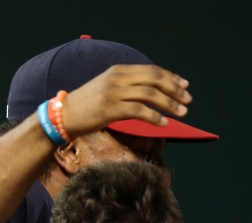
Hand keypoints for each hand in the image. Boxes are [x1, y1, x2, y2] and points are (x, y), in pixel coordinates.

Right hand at [63, 65, 191, 137]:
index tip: (184, 85)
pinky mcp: (111, 109)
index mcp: (118, 71)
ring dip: (169, 104)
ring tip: (181, 112)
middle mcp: (117, 78)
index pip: (151, 70)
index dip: (171, 77)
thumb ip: (125, 86)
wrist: (63, 115)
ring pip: (150, 94)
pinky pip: (140, 111)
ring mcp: (114, 93)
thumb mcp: (106, 88)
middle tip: (188, 100)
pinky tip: (164, 124)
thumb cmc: (86, 106)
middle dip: (175, 89)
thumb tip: (148, 93)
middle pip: (154, 79)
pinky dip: (155, 117)